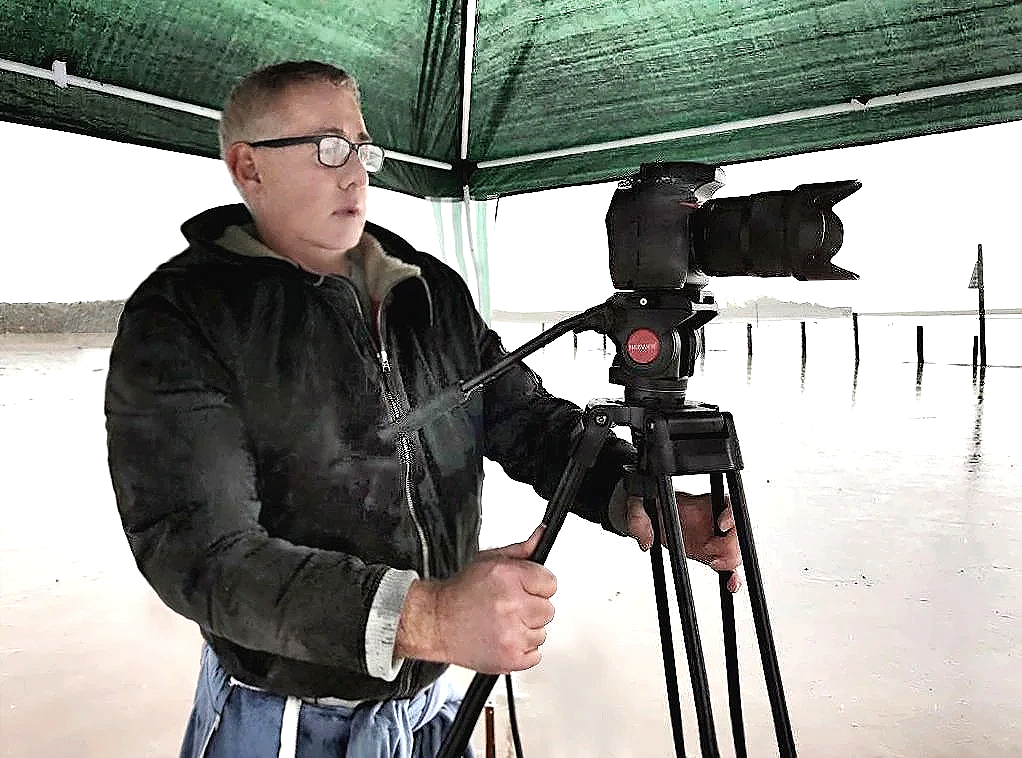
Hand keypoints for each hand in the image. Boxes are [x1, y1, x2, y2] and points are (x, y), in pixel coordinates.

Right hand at [397, 527, 555, 673]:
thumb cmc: (460, 593)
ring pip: (541, 633)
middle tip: (509, 607)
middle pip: (548, 609)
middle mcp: (512, 605)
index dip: (537, 586)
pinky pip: (535, 655)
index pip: (550, 583)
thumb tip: (541, 536)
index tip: (524, 589)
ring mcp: (512, 635)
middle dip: (531, 608)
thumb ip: (521, 551)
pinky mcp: (510, 658)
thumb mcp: (489, 561)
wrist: (435, 622)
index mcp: (508, 577)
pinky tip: (503, 638)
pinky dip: (521, 649)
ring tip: (502, 623)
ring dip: (526, 629)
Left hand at [625, 492, 742, 592]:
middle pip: (736, 531)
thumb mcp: (639, 505)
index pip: (727, 504)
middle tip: (708, 550)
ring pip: (736, 551)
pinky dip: (733, 577)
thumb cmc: (650, 506)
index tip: (721, 526)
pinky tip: (731, 585)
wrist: (649, 518)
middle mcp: (712, 520)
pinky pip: (729, 568)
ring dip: (729, 560)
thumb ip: (639, 520)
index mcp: (702, 503)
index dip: (731, 515)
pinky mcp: (711, 555)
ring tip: (713, 563)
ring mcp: (714, 539)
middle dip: (729, 544)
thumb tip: (645, 541)